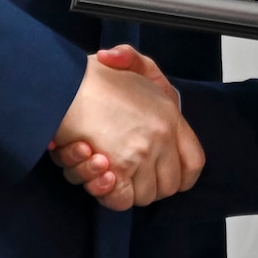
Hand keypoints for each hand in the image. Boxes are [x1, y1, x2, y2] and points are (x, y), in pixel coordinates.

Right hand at [50, 46, 203, 210]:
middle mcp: (162, 137)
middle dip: (147, 186)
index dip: (181, 175)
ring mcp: (142, 154)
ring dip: (121, 187)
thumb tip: (112, 58)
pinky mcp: (117, 168)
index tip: (161, 174)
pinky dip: (107, 193)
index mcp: (171, 116)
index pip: (194, 163)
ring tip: (99, 163)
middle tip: (122, 172)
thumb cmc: (91, 77)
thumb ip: (130, 59)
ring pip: (143, 196)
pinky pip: (120, 199)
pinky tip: (98, 173)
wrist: (64, 83)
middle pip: (168, 186)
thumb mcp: (124, 60)